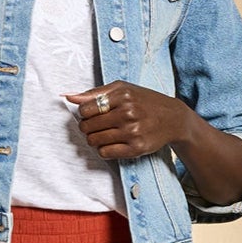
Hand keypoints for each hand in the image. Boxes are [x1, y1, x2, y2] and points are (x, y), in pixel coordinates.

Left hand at [63, 81, 194, 161]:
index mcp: (122, 96)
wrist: (173, 118)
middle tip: (97, 126)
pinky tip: (111, 143)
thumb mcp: (122, 89)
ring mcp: (132, 132)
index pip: (85, 109)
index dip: (84, 113)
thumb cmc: (144, 101)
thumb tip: (68, 97)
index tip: (92, 114)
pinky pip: (105, 153)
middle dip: (87, 127)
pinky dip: (103, 149)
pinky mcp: (136, 148)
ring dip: (94, 139)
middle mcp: (128, 113)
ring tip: (103, 134)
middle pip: (87, 126)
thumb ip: (95, 93)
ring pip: (94, 141)